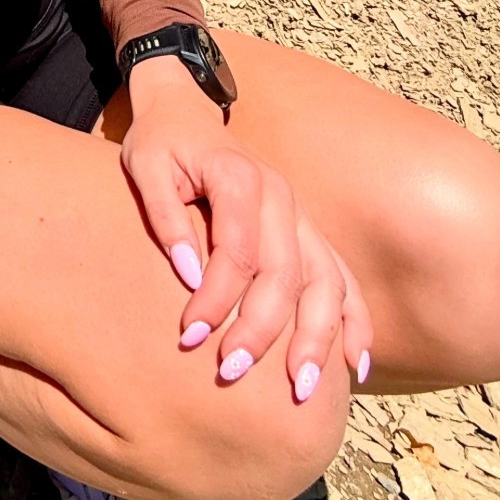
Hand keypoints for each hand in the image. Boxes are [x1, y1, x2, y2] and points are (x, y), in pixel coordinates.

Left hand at [119, 56, 372, 396]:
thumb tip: (189, 276)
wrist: (187, 111)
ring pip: (326, 282)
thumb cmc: (161, 144)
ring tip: (302, 388)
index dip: (217, 298)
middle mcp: (281, 198)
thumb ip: (164, 218)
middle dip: (262, 330)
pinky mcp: (309, 232)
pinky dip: (355, 321)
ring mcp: (302, 216)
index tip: (190, 336)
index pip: (237, 252)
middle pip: (286, 274)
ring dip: (318, 338)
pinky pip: (343, 279)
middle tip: (231, 373)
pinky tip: (356, 365)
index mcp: (240, 178)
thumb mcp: (144, 166)